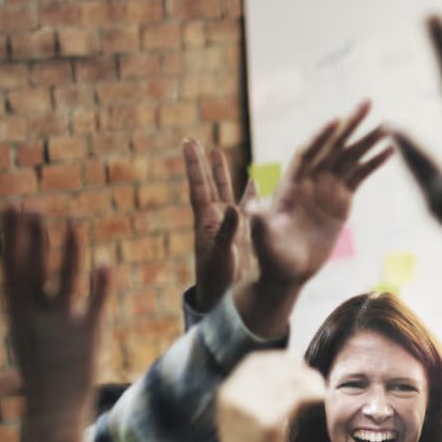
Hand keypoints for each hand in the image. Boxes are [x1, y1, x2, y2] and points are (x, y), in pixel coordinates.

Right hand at [0, 209, 111, 419]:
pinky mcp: (87, 338)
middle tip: (29, 205)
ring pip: (65, 283)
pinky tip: (105, 265)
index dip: (12, 236)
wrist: (52, 411)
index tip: (11, 207)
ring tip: (72, 224)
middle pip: (32, 270)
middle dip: (31, 237)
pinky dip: (100, 288)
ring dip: (68, 254)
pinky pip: (95, 307)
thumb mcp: (28, 332)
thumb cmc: (41, 370)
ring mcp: (61, 328)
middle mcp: (35, 318)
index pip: (12, 267)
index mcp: (17, 315)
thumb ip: (31, 302)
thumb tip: (29, 271)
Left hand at [182, 139, 254, 313]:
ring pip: (225, 192)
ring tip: (219, 151)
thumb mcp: (222, 255)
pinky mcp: (240, 234)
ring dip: (222, 174)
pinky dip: (248, 195)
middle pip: (208, 185)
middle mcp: (214, 220)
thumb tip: (233, 206)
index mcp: (206, 222)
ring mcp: (227, 226)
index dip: (194, 166)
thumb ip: (228, 230)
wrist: (222, 300)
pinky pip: (245, 208)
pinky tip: (253, 182)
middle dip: (204, 164)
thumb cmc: (218, 280)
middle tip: (195, 141)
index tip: (189, 143)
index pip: (199, 187)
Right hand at [213, 351, 324, 441]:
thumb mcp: (244, 413)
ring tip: (320, 390)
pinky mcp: (268, 421)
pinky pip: (297, 395)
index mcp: (228, 390)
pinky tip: (321, 398)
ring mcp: (251, 407)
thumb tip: (290, 371)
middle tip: (315, 380)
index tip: (299, 367)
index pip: (256, 360)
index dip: (281, 359)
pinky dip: (314, 393)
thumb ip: (257, 392)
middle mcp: (236, 394)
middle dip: (299, 368)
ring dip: (310, 380)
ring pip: (289, 378)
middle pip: (274, 366)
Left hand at [243, 101, 392, 325]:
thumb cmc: (271, 257)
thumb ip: (259, 222)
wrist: (288, 271)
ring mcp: (327, 188)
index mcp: (291, 185)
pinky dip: (373, 162)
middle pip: (332, 147)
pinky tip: (388, 150)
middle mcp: (310, 180)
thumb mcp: (264, 241)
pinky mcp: (341, 200)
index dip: (320, 139)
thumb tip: (251, 209)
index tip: (335, 121)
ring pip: (349, 158)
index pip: (307, 154)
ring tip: (388, 125)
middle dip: (349, 125)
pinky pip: (359, 176)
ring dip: (367, 141)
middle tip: (367, 102)